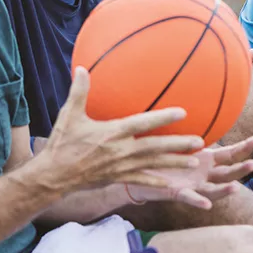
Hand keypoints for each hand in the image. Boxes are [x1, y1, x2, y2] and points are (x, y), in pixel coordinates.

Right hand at [35, 68, 209, 194]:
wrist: (53, 175)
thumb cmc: (62, 143)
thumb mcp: (69, 115)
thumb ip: (79, 91)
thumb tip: (81, 67)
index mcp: (112, 133)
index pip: (142, 123)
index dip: (163, 118)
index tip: (183, 113)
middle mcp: (120, 151)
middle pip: (155, 147)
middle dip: (178, 145)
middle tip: (200, 142)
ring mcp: (121, 167)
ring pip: (153, 165)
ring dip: (174, 163)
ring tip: (194, 162)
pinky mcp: (117, 178)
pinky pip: (140, 180)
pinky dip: (156, 182)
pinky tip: (172, 185)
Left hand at [126, 136, 252, 209]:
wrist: (140, 173)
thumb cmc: (163, 155)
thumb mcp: (180, 139)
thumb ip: (192, 127)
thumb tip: (202, 103)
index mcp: (207, 160)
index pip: (230, 154)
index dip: (244, 148)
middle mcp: (204, 174)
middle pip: (227, 173)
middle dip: (241, 169)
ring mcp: (193, 185)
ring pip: (213, 189)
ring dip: (225, 190)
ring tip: (236, 188)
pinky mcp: (178, 193)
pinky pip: (189, 198)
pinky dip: (198, 201)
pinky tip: (207, 204)